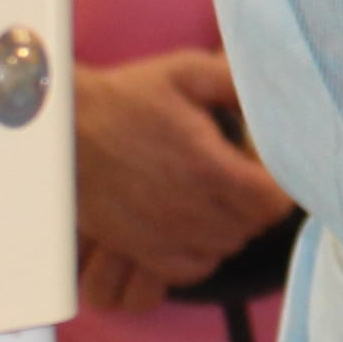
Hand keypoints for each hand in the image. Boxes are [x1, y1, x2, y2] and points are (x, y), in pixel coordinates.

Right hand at [73, 48, 292, 315]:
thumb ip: (235, 81)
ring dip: (232, 226)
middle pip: (252, 227)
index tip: (272, 170)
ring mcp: (162, 235)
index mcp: (206, 167)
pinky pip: (191, 268)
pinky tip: (196, 222)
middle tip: (245, 177)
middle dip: (257, 204)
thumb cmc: (126, 99)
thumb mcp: (185, 73)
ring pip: (225, 248)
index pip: (272, 204)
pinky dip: (203, 251)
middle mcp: (187, 210)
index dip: (282, 188)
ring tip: (219, 196)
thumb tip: (276, 90)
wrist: (61, 132)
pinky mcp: (139, 249)